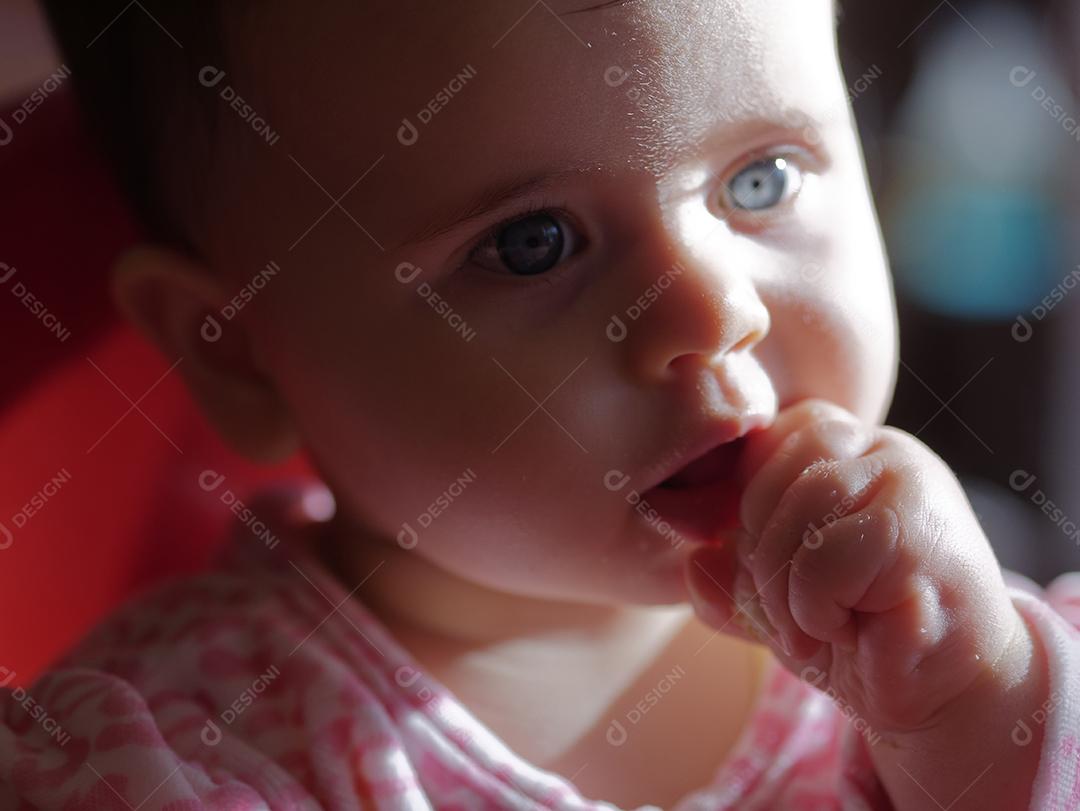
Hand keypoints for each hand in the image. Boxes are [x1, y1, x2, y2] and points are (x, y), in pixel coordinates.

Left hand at [684, 398, 1025, 738]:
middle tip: (787, 608)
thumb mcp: (777, 601)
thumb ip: (730, 578)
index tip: (778, 564)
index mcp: (854, 451)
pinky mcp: (923, 537)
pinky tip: (850, 633)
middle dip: (760, 549)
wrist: (946, 695)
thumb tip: (693, 562)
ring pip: (800, 511)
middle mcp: (887, 453)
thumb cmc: (862, 636)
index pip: (775, 434)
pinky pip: (824, 560)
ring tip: (817, 627)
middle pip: (778, 469)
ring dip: (785, 588)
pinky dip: (815, 610)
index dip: (753, 502)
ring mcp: (912, 486)